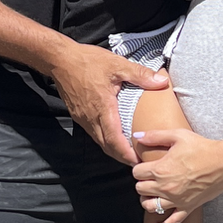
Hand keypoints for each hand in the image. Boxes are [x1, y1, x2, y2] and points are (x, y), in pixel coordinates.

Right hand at [47, 39, 167, 164]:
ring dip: (114, 149)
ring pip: (99, 141)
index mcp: (102, 108)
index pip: (114, 140)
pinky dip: (105, 139)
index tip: (139, 162)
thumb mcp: (117, 64)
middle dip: (122, 157)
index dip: (126, 154)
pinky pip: (93, 133)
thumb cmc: (87, 61)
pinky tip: (115, 134)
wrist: (59, 60)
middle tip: (139, 161)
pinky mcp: (78, 115)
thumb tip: (162, 82)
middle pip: (107, 147)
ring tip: (130, 151)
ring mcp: (83, 118)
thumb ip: (140, 74)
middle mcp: (91, 118)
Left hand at [130, 126, 222, 222]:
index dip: (139, 168)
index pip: (136, 172)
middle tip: (149, 177)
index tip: (145, 165)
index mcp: (161, 169)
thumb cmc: (202, 147)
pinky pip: (171, 222)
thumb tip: (137, 136)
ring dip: (147, 201)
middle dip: (142, 182)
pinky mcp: (187, 208)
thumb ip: (155, 136)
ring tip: (151, 194)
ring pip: (150, 207)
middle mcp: (165, 187)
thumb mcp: (178, 135)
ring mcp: (176, 200)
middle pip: (140, 189)